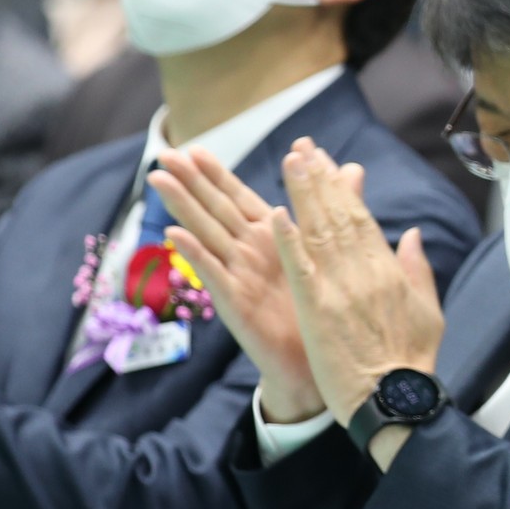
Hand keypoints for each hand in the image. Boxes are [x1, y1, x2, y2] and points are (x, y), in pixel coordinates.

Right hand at [154, 147, 317, 421]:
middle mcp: (249, 253)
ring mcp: (239, 277)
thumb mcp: (328, 250)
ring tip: (159, 182)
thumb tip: (350, 165)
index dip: (218, 175)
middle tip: (164, 156)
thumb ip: (334, 206)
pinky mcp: (237, 304)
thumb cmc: (317, 306)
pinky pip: (214, 276)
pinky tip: (174, 235)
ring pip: (207, 235)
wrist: (316, 361)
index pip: (239, 198)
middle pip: (215, 211)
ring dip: (182, 209)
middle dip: (190, 183)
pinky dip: (194, 255)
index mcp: (270, 238)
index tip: (195, 147)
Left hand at [272, 138, 442, 445]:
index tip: (327, 163)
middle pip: (338, 215)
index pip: (362, 217)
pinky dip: (289, 240)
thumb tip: (412, 233)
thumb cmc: (412, 361)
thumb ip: (418, 269)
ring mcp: (340, 288)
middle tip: (302, 148)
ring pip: (319, 231)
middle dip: (319, 179)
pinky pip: (300, 268)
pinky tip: (275, 215)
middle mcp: (365, 271)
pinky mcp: (319, 310)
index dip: (342, 188)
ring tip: (290, 163)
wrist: (396, 399)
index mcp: (389, 269)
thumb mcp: (428, 310)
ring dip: (303, 195)